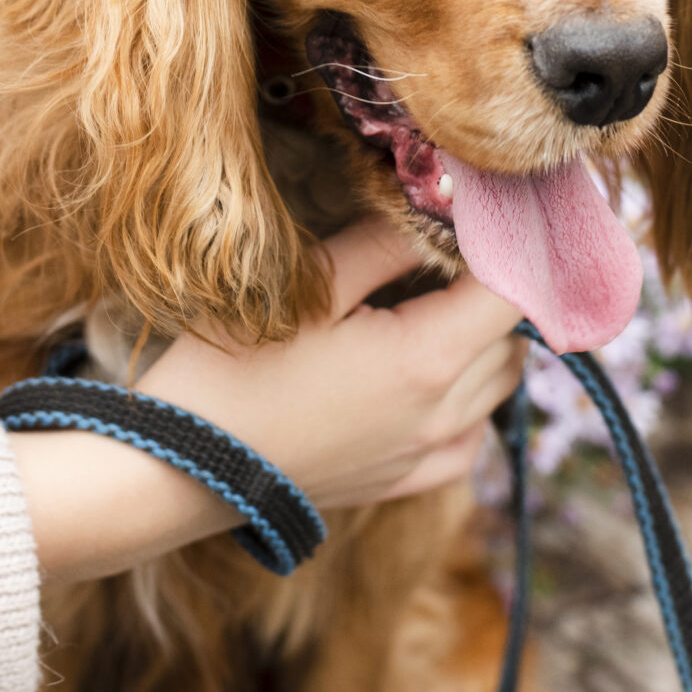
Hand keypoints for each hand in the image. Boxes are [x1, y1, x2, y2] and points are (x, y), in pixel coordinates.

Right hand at [9, 222, 522, 583]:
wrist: (179, 469)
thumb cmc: (233, 370)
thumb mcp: (309, 287)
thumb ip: (386, 244)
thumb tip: (444, 206)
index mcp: (426, 357)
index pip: (512, 292)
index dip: (502, 249)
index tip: (473, 222)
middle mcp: (444, 413)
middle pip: (509, 337)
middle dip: (486, 291)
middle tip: (437, 258)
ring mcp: (428, 456)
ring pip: (498, 387)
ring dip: (481, 344)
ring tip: (426, 313)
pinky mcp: (405, 484)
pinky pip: (470, 438)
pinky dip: (467, 404)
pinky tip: (424, 382)